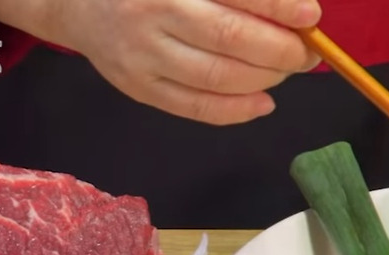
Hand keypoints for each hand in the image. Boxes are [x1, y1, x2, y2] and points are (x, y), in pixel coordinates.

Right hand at [0, 0, 322, 124]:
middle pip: (232, 40)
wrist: (78, 2)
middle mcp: (152, 15)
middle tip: (305, 51)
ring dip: (266, 79)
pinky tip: (263, 102)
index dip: (279, 6)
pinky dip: (239, 111)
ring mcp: (143, 57)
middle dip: (281, 50)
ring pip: (219, 79)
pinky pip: (197, 109)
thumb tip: (292, 12)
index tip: (310, 15)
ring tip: (285, 70)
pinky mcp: (139, 89)